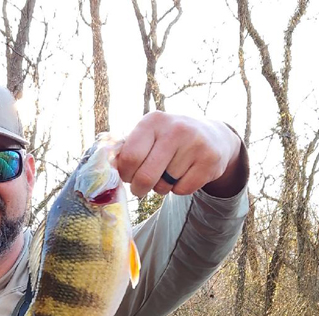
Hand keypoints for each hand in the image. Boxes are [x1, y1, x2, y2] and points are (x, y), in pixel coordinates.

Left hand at [115, 111, 247, 197]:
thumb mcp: (149, 135)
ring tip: (170, 173)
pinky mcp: (210, 161)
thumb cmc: (169, 140)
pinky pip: (182, 191)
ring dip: (162, 187)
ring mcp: (195, 144)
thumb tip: (105, 172)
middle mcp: (175, 129)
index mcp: (153, 121)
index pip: (129, 158)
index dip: (125, 174)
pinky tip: (184, 175)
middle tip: (141, 188)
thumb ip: (128, 150)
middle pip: (145, 177)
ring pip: (164, 186)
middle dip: (139, 189)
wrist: (212, 136)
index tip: (128, 176)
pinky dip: (179, 190)